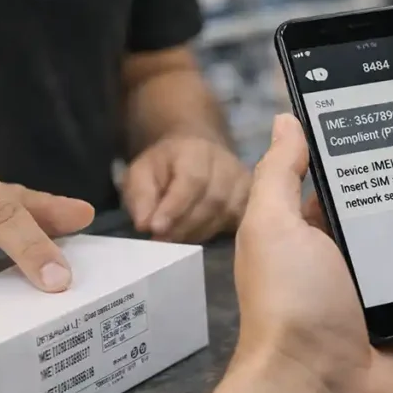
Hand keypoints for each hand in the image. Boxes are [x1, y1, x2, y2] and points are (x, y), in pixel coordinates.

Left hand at [123, 135, 250, 243]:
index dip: (175, 207)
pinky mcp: (251, 200)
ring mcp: (243, 184)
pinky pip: (238, 223)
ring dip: (197, 233)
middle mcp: (227, 165)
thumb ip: (141, 195)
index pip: (192, 181)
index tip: (156, 229)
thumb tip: (144, 224)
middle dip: (184, 226)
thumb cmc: (166, 165)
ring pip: (225, 215)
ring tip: (175, 242)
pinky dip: (217, 234)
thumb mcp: (142, 172)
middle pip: (212, 201)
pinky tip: (198, 238)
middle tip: (161, 241)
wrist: (198, 153)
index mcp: (197, 151)